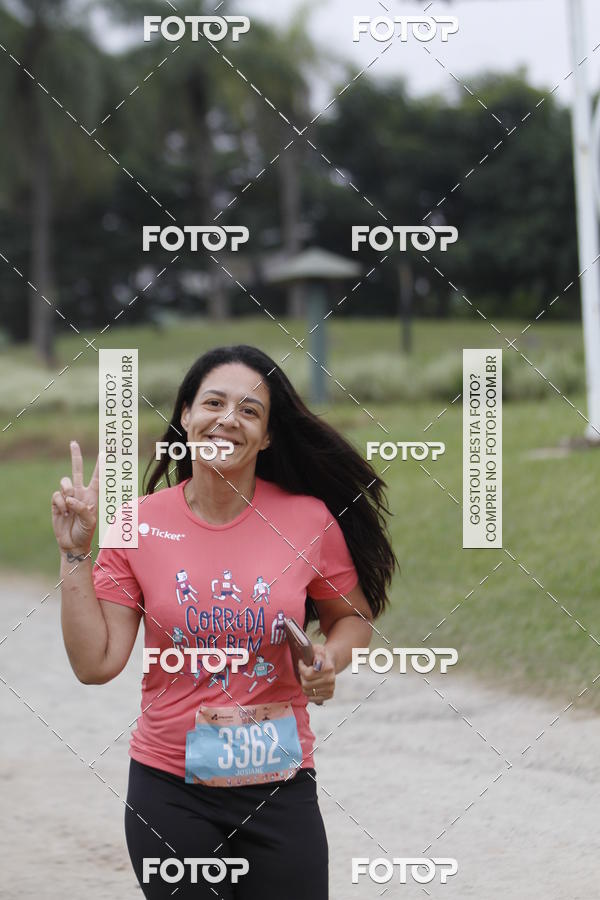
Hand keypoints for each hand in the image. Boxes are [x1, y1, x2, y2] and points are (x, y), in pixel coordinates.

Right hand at [51, 441, 99, 555]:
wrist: (71, 543)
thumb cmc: (85, 532)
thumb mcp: (90, 521)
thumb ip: (83, 508)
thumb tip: (70, 498)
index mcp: (92, 495)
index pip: (98, 477)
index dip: (101, 466)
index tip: (105, 452)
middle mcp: (80, 492)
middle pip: (77, 469)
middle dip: (75, 456)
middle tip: (73, 442)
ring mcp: (67, 496)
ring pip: (64, 482)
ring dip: (67, 491)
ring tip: (70, 505)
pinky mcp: (56, 502)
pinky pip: (56, 495)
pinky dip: (59, 504)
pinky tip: (63, 513)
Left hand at [298, 644, 335, 704]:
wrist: (330, 662)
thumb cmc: (320, 655)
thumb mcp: (318, 649)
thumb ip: (318, 654)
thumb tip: (317, 662)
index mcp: (328, 668)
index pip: (307, 674)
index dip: (301, 668)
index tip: (301, 662)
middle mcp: (331, 679)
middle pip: (306, 684)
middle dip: (302, 677)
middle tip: (304, 671)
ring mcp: (331, 688)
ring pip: (307, 692)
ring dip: (304, 685)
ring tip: (308, 677)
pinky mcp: (329, 695)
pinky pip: (312, 699)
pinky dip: (309, 693)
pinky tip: (311, 685)